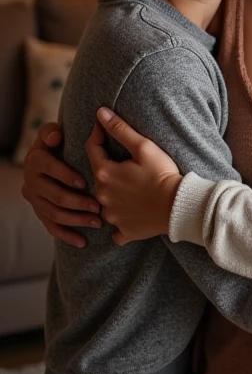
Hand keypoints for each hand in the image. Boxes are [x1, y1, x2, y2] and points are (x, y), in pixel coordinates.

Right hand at [21, 122, 100, 248]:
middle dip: (77, 202)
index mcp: (35, 160)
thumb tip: (56, 136)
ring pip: (54, 214)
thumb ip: (51, 131)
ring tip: (97, 222)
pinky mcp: (40, 213)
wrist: (48, 158)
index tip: (85, 182)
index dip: (66, 175)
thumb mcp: (52, 132)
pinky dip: (67, 236)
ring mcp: (34, 200)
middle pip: (53, 196)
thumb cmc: (57, 143)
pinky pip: (52, 228)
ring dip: (76, 219)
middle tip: (98, 205)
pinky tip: (83, 242)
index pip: (48, 168)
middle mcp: (31, 181)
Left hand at [85, 107, 181, 244]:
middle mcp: (103, 197)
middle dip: (109, 167)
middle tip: (126, 161)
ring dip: (114, 193)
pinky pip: (117, 227)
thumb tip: (100, 113)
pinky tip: (131, 214)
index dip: (97, 135)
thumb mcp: (143, 147)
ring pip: (106, 201)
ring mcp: (112, 216)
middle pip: (100, 176)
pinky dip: (121, 220)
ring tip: (131, 186)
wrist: (178, 206)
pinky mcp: (124, 231)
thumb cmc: (162, 173)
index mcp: (105, 174)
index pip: (92, 149)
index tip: (103, 126)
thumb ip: (120, 130)